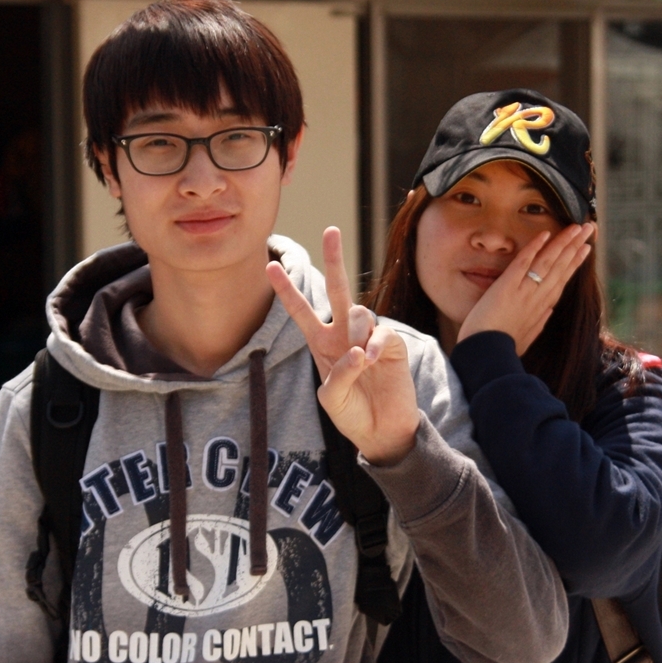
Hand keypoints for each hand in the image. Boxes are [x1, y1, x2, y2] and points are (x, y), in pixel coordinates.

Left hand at [268, 227, 418, 463]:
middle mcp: (344, 334)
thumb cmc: (351, 414)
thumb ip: (337, 374)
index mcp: (321, 343)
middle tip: (331, 230)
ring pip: (359, 312)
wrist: (381, 432)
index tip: (270, 265)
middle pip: (337, 289)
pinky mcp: (391, 345)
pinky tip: (370, 361)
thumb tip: (357, 350)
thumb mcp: (330, 400)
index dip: (286, 290)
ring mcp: (368, 337)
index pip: (300, 311)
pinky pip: (381, 333)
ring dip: (355, 333)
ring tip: (359, 360)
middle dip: (334, 259)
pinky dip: (373, 345)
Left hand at [456, 222, 594, 354]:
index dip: (574, 262)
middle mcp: (538, 297)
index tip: (585, 249)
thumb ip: (539, 322)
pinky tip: (545, 234)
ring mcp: (524, 290)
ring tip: (575, 227)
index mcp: (542, 308)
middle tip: (588, 229)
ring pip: (548, 262)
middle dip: (576, 246)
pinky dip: (534, 248)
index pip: (562, 280)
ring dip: (563, 242)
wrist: (487, 355)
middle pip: (561, 267)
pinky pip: (523, 263)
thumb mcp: (526, 338)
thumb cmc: (503, 349)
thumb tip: (550, 310)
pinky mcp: (507, 286)